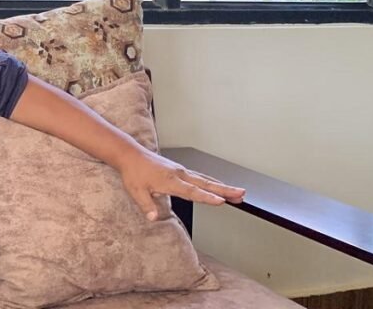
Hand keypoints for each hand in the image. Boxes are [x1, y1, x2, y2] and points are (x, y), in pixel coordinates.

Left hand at [118, 149, 244, 220]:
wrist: (130, 155)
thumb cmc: (133, 173)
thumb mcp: (136, 191)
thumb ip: (146, 205)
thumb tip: (153, 218)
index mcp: (169, 181)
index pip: (191, 191)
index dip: (206, 197)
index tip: (221, 201)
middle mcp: (179, 174)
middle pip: (205, 183)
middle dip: (224, 189)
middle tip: (241, 194)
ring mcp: (181, 171)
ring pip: (205, 179)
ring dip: (222, 186)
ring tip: (238, 193)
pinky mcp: (180, 170)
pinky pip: (200, 177)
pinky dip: (212, 182)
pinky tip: (219, 186)